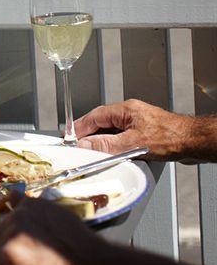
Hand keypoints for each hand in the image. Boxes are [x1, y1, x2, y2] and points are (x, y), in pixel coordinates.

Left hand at [0, 198, 102, 264]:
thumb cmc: (83, 250)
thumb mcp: (59, 216)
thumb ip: (32, 207)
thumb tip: (12, 195)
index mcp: (29, 206)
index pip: (4, 220)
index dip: (13, 239)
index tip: (23, 248)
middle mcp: (17, 216)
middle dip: (5, 253)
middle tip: (28, 264)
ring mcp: (11, 235)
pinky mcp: (8, 255)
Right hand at [74, 99, 191, 159]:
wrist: (195, 142)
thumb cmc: (171, 138)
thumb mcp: (132, 143)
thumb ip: (106, 145)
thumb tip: (85, 145)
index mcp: (125, 110)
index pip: (95, 116)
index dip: (80, 127)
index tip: (69, 137)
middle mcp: (131, 113)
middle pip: (102, 122)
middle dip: (90, 134)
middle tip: (79, 146)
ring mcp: (139, 123)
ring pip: (113, 131)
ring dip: (103, 141)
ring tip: (96, 153)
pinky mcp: (146, 133)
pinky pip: (123, 137)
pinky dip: (115, 145)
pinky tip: (115, 154)